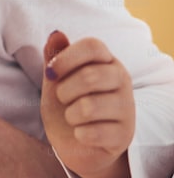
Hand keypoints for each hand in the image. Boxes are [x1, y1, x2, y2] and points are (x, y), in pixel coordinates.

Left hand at [40, 30, 133, 177]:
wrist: (74, 143)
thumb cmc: (65, 106)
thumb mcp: (55, 81)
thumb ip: (55, 57)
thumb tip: (56, 33)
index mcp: (105, 62)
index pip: (93, 46)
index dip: (66, 57)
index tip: (50, 72)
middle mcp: (122, 81)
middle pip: (90, 76)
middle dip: (64, 91)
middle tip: (62, 99)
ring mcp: (127, 108)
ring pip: (89, 107)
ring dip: (70, 115)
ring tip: (73, 117)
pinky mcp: (125, 135)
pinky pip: (93, 132)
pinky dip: (79, 134)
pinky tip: (83, 134)